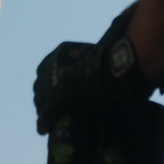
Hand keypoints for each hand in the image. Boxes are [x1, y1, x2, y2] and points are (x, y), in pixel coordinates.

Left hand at [33, 6, 162, 136]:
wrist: (123, 66)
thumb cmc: (120, 56)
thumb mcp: (99, 51)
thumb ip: (93, 56)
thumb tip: (116, 33)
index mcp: (60, 52)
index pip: (43, 70)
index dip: (47, 83)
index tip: (52, 92)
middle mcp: (53, 65)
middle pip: (39, 86)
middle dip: (43, 97)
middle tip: (51, 109)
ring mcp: (55, 82)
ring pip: (40, 101)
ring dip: (43, 110)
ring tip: (49, 121)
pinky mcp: (60, 98)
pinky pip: (46, 114)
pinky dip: (44, 123)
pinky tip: (44, 130)